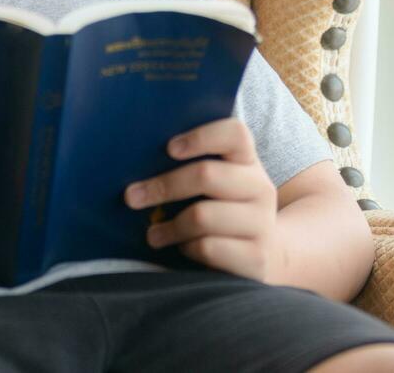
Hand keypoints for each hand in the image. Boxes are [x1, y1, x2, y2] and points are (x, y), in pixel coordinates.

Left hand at [123, 116, 282, 282]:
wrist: (261, 256)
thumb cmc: (222, 213)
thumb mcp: (216, 187)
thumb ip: (192, 169)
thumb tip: (141, 163)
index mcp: (248, 162)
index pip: (235, 134)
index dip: (201, 137)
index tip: (169, 149)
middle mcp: (261, 188)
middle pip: (206, 175)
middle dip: (163, 186)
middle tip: (132, 197)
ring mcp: (262, 224)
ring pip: (202, 216)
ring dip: (170, 226)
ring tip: (153, 234)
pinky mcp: (256, 258)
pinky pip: (208, 248)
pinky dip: (187, 248)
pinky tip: (183, 249)